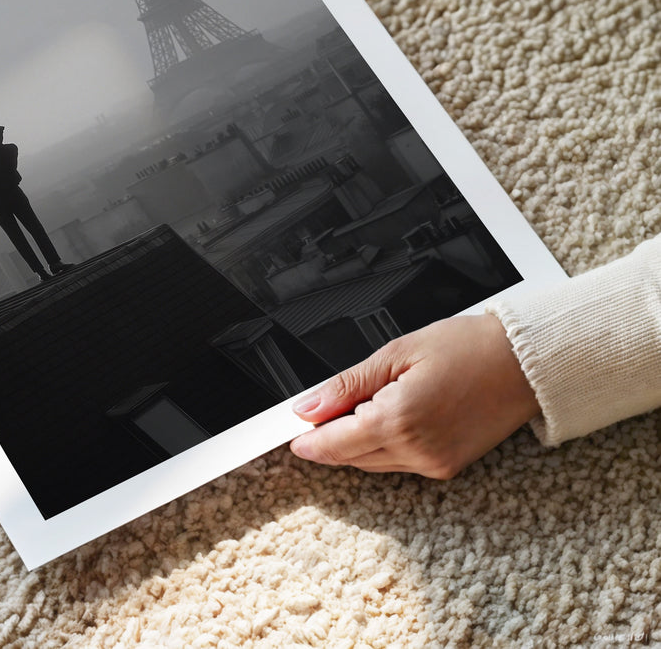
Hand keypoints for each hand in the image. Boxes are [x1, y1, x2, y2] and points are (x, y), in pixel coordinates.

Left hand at [289, 314, 539, 478]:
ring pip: (373, 463)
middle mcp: (417, 451)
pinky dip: (382, 446)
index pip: (336, 443)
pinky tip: (381, 419)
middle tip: (315, 415)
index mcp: (399, 420)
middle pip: (351, 457)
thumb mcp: (396, 353)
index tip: (290, 435)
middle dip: (329, 439)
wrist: (524, 363)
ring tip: (350, 410)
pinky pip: (399, 463)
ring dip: (354, 443)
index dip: (309, 440)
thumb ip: (347, 385)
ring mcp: (435, 464)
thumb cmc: (467, 348)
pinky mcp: (448, 467)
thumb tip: (308, 406)